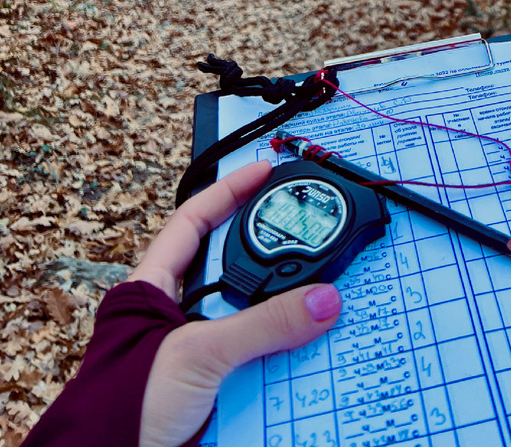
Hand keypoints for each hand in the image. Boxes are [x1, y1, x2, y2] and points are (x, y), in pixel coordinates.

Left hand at [131, 160, 341, 446]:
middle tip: (306, 234)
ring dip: (280, 313)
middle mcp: (174, 313)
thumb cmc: (124, 406)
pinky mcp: (212, 385)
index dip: (229, 190)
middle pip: (231, 267)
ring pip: (248, 316)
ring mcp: (194, 349)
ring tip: (315, 296)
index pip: (194, 219)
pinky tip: (304, 352)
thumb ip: (262, 324)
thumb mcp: (198, 352)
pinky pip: (256, 359)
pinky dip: (281, 355)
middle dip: (269, 256)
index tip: (265, 170)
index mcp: (153, 287)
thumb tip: (320, 300)